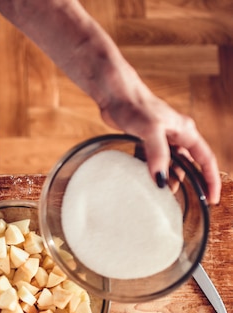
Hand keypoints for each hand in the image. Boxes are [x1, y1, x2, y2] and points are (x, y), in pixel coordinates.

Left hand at [100, 89, 220, 204]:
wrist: (115, 95)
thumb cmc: (136, 107)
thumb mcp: (150, 131)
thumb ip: (157, 154)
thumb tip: (161, 179)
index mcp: (186, 132)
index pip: (205, 159)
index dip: (210, 179)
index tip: (212, 199)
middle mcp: (177, 135)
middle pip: (188, 165)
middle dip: (186, 183)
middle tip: (178, 202)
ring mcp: (162, 139)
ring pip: (170, 164)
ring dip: (167, 179)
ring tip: (160, 196)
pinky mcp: (146, 141)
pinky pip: (153, 161)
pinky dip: (151, 172)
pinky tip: (145, 182)